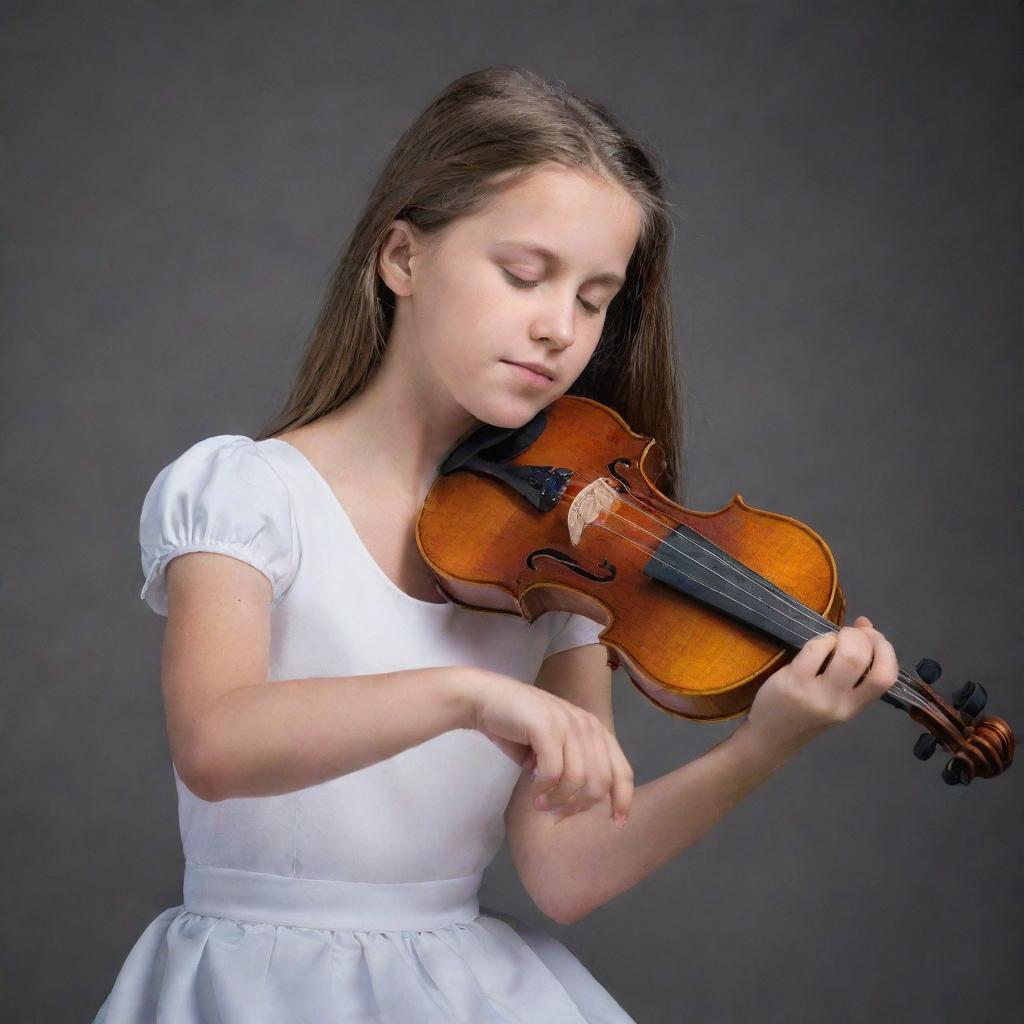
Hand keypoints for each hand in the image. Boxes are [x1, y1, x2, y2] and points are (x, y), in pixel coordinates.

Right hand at [469, 669, 634, 826]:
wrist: (487, 699)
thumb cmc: (521, 726)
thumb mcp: (557, 748)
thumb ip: (574, 768)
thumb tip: (580, 803)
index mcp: (596, 731)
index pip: (622, 771)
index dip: (623, 800)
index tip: (616, 824)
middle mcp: (588, 726)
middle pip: (601, 782)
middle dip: (580, 806)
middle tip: (559, 815)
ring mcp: (569, 724)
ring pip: (579, 780)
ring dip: (559, 800)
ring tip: (541, 804)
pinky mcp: (547, 728)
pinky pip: (553, 773)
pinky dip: (544, 790)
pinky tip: (534, 794)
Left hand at [742, 616, 898, 752]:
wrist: (772, 736)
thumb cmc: (806, 713)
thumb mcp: (836, 696)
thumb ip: (855, 666)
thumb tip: (865, 624)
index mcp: (855, 707)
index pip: (885, 677)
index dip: (886, 650)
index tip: (874, 637)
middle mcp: (839, 702)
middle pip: (863, 660)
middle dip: (862, 636)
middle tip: (852, 633)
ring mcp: (816, 693)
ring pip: (844, 654)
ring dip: (842, 636)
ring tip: (835, 638)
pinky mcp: (794, 681)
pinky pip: (815, 649)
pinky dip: (821, 640)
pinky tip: (817, 644)